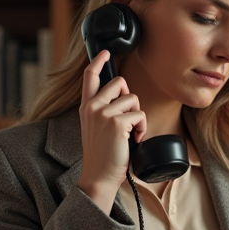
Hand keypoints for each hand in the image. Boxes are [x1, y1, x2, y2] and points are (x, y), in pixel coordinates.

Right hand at [77, 49, 146, 212]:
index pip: (89, 77)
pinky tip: (135, 139)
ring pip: (132, 99)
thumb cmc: (102, 156)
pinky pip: (139, 114)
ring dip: (138, 117)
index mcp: (86, 107)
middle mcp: (92, 107)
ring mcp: (103, 113)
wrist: (98, 176)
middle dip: (130, 98)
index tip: (105, 53)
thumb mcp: (96, 129)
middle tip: (128, 119)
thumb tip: (123, 98)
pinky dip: (142, 128)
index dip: (98, 62)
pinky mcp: (116, 122)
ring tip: (131, 133)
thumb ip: (103, 112)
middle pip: (119, 82)